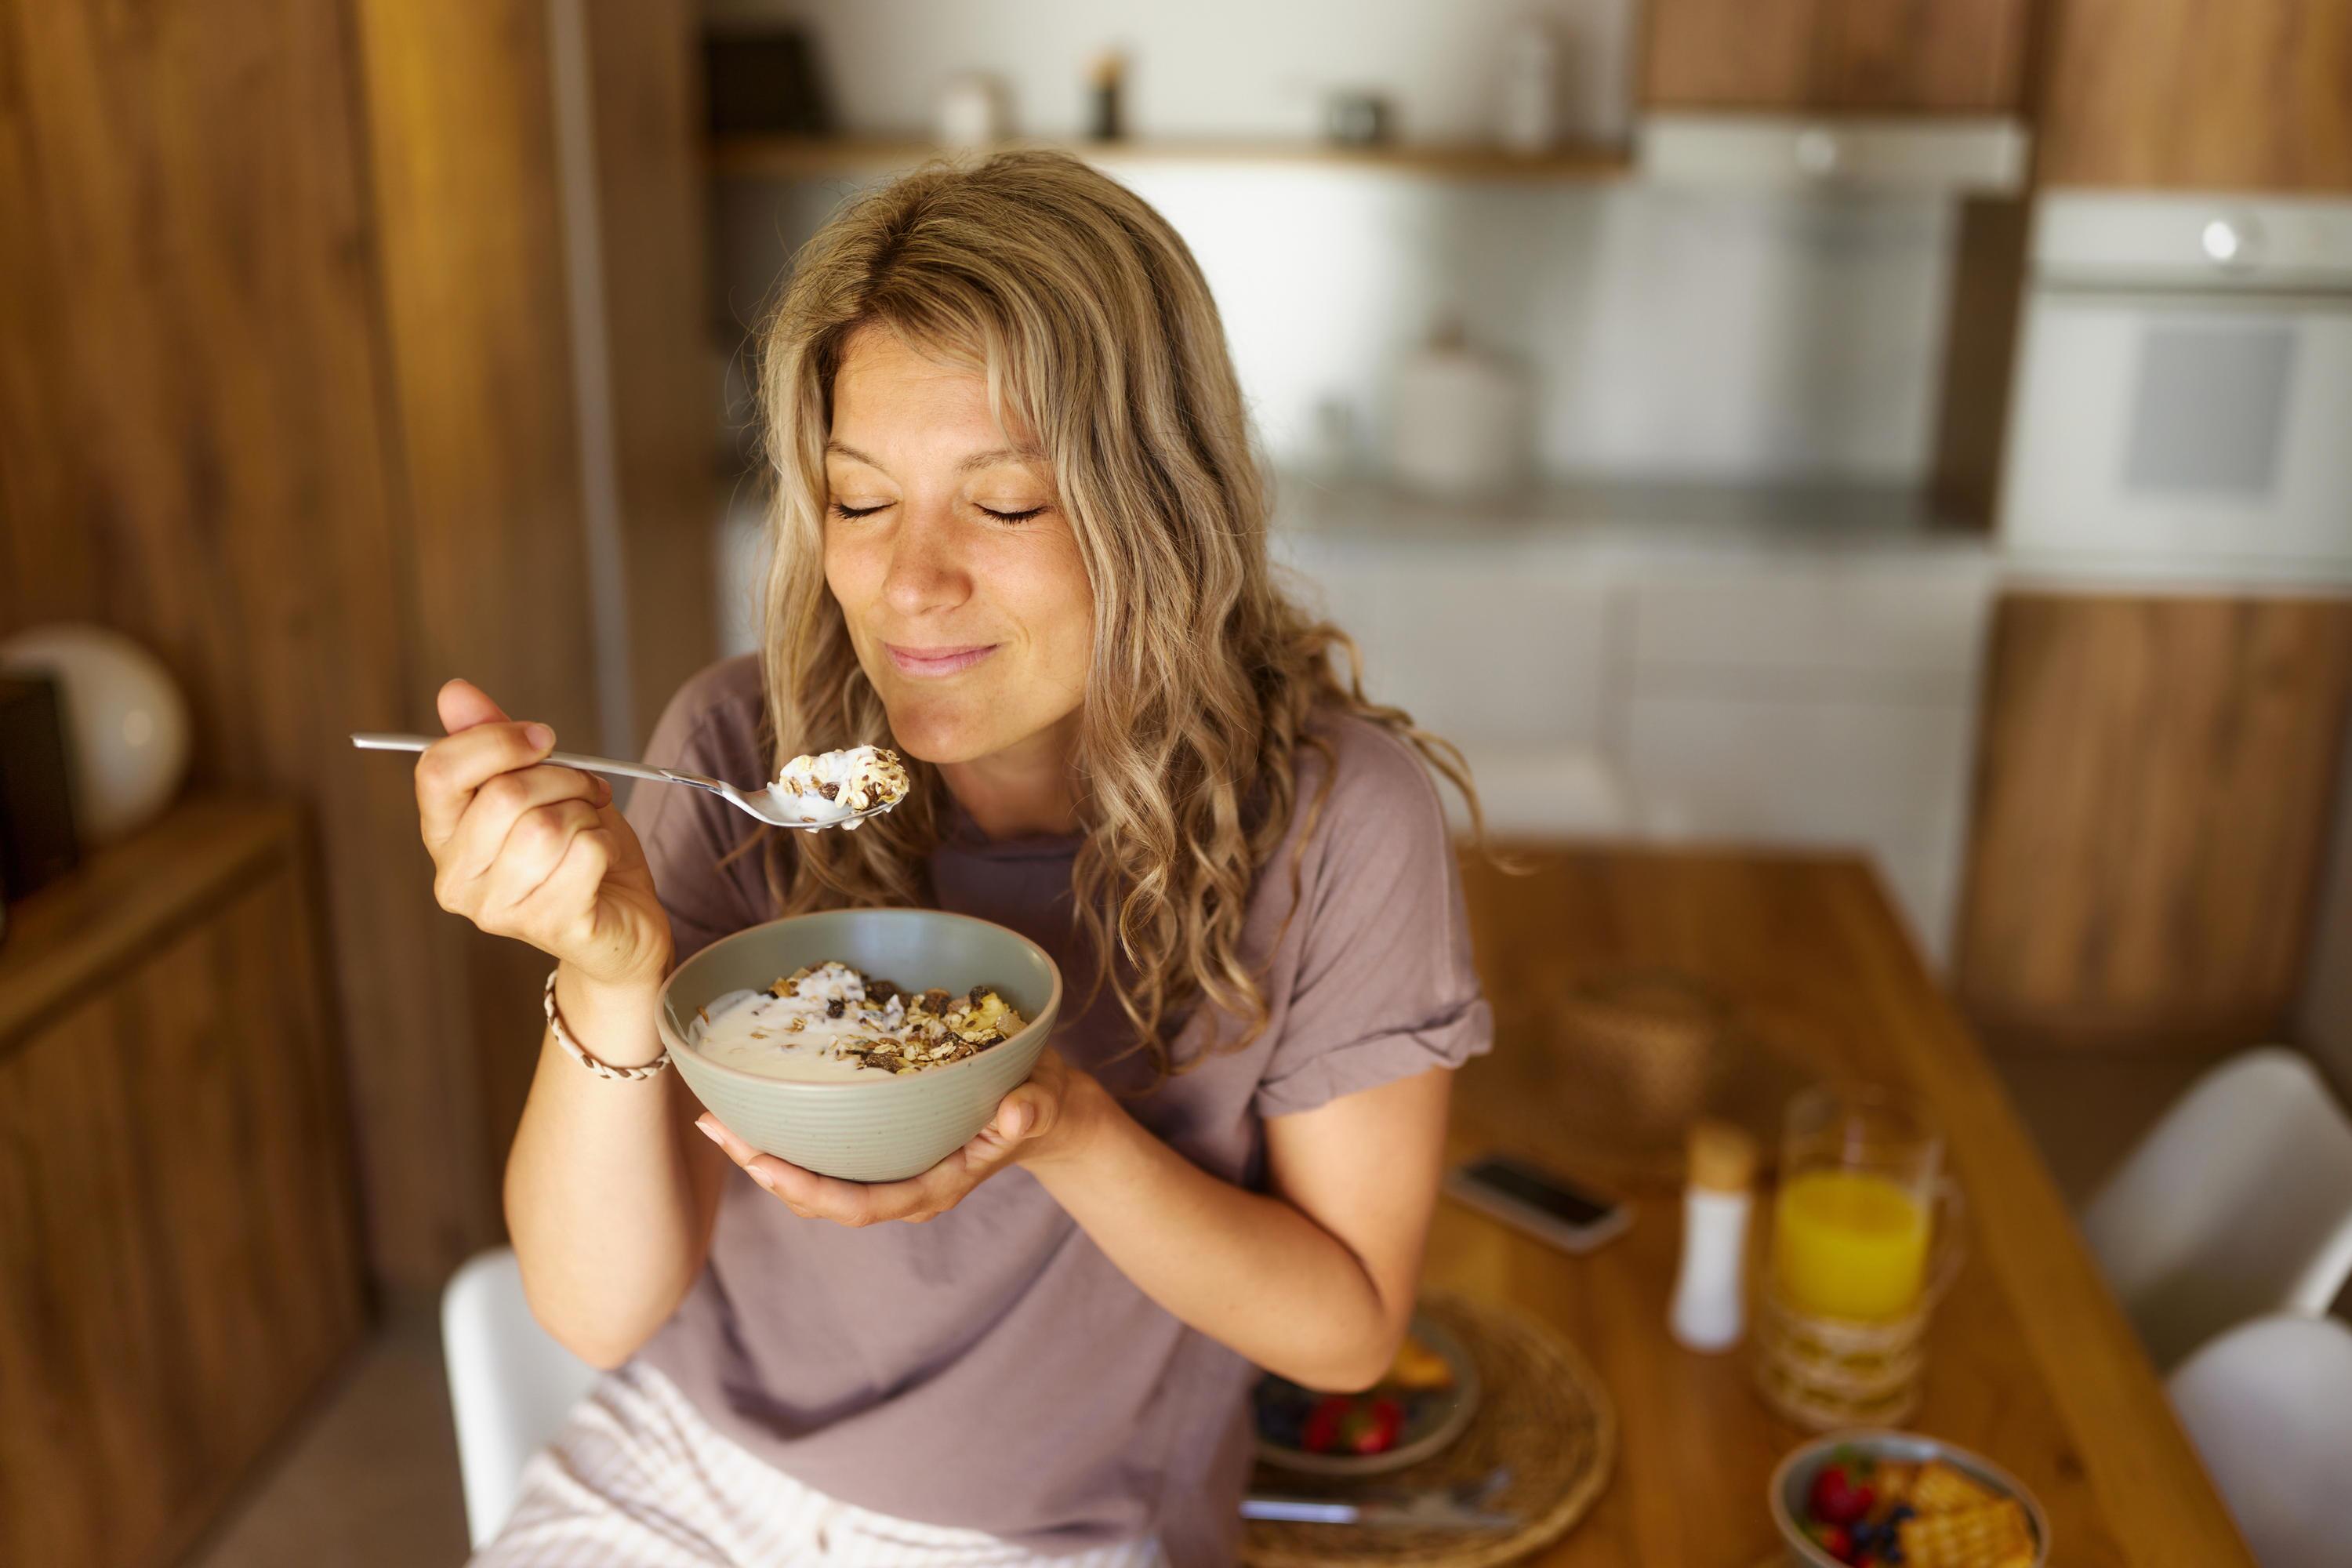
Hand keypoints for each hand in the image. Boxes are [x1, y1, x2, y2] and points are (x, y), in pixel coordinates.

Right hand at [413, 678, 671, 990]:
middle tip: (586, 789)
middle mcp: (457, 879)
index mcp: (442, 837)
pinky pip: (586, 853)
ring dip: (586, 813)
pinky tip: (602, 861)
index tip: (543, 738)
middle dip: (561, 778)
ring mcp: (499, 910)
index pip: (439, 770)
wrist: (621, 924)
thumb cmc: (577, 852)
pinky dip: (607, 843)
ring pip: (547, 825)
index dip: (496, 740)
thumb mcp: (538, 787)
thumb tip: (454, 693)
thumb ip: (494, 742)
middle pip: (504, 795)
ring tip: (591, 827)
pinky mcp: (550, 926)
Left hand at [694, 1050, 1095, 1224]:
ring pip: (814, 1179)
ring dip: (765, 1154)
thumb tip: (1017, 1112)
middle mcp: (901, 1187)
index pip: (858, 1205)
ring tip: (719, 1117)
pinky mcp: (882, 1148)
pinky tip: (759, 1106)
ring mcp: (889, 1171)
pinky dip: (789, 1135)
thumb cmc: (1042, 1106)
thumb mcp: (1044, 1103)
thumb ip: (1032, 1110)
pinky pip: (825, 1154)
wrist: (1045, 1110)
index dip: (805, 1188)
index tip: (760, 1161)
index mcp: (932, 1188)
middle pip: (819, 1197)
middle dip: (764, 1169)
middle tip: (717, 1125)